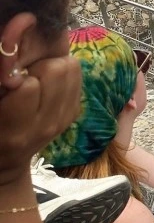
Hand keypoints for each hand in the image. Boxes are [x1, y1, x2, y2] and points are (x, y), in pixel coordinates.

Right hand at [0, 56, 81, 186]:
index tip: (12, 81)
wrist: (8, 156)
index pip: (30, 85)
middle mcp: (46, 125)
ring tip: (37, 77)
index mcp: (17, 129)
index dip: (19, 76)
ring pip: (71, 69)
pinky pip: (77, 77)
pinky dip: (63, 75)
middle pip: (58, 71)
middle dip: (40, 65)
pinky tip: (48, 84)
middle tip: (26, 74)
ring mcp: (64, 119)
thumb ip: (3, 90)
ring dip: (54, 66)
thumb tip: (14, 76)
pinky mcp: (74, 112)